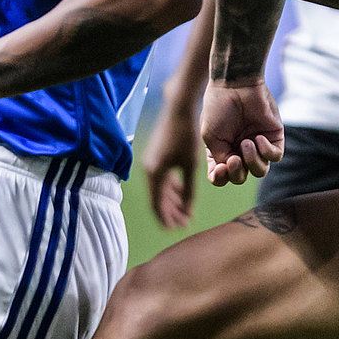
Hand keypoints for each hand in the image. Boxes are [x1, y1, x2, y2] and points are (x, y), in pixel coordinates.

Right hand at [139, 86, 202, 228]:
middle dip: (170, 212)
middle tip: (184, 223)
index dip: (167, 219)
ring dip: (171, 201)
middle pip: (157, 199)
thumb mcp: (190, 166)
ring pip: (160, 189)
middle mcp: (148, 170)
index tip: (178, 228)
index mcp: (154, 174)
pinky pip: (161, 179)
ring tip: (185, 211)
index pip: (157, 205)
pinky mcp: (155, 156)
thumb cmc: (186, 137)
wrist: (178, 110)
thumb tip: (188, 211)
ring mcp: (150, 163)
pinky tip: (182, 193)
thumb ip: (189, 190)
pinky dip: (171, 188)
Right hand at [200, 79, 284, 185]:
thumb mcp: (210, 136)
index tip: (220, 167)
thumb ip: (219, 157)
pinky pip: (275, 156)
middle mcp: (239, 150)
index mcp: (222, 151)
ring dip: (252, 162)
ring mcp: (257, 144)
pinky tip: (258, 138)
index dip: (220, 178)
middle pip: (241, 177)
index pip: (222, 176)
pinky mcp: (273, 136)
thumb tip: (230, 169)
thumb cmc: (218, 107)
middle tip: (234, 158)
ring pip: (260, 171)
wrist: (235, 84)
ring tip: (246, 143)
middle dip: (237, 173)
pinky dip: (266, 151)